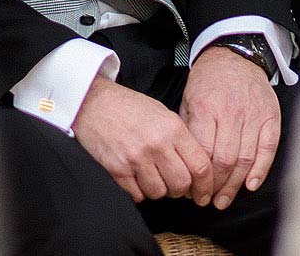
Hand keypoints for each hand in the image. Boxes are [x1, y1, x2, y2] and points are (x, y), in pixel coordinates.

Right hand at [73, 74, 214, 204]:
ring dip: (159, 190)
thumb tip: (197, 169)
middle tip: (176, 185)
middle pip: (182, 184)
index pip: (200, 166)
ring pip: (160, 193)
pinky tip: (136, 177)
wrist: (94, 103)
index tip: (204, 194)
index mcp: (172, 128)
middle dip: (182, 190)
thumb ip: (181, 139)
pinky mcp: (117, 169)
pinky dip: (139, 191)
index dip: (206, 186)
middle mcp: (156, 144)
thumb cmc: (130, 108)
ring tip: (153, 177)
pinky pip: (138, 195)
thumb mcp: (163, 114)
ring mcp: (136, 158)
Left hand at [181, 45, 282, 209]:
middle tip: (208, 201)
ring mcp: (253, 115)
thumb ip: (189, 131)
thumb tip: (185, 166)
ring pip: (245, 159)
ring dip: (235, 185)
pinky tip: (250, 185)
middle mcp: (231, 113)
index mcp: (206, 108)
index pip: (203, 153)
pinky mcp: (270, 116)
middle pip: (224, 160)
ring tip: (224, 200)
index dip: (197, 177)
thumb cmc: (208, 81)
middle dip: (215, 186)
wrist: (234, 55)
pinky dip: (261, 170)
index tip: (192, 191)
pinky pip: (268, 149)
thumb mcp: (188, 100)